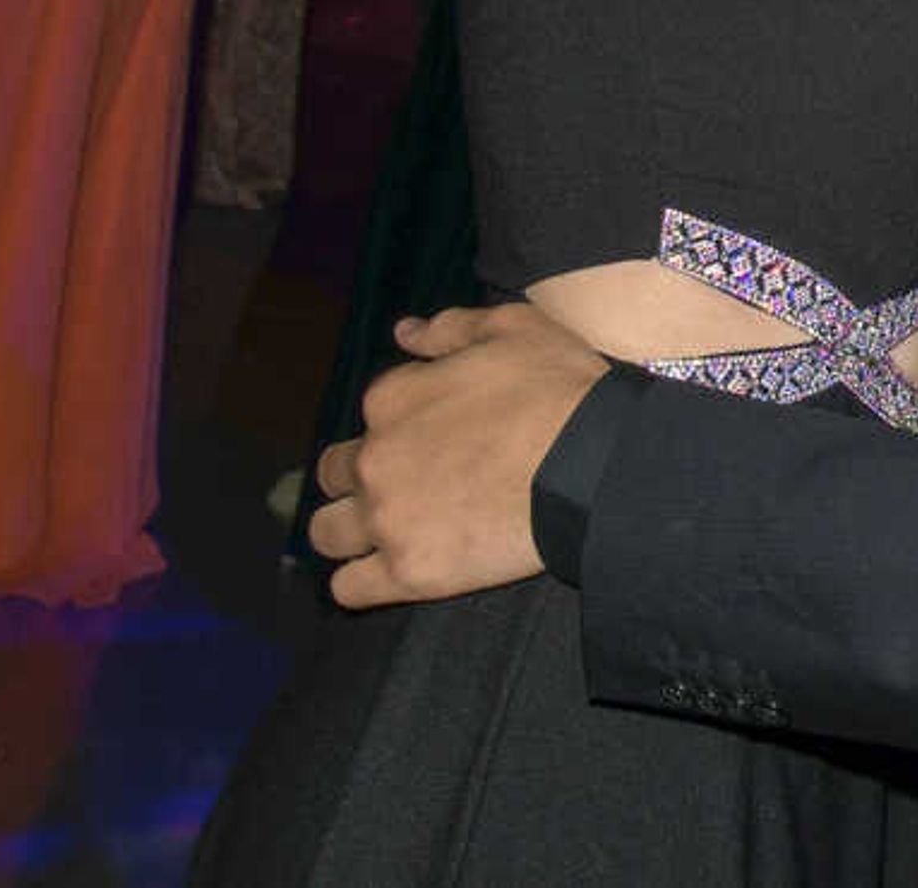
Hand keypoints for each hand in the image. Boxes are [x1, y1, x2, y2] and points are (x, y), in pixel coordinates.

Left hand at [309, 304, 608, 608]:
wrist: (591, 464)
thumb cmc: (558, 389)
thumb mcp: (510, 328)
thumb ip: (447, 329)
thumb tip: (403, 332)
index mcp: (392, 398)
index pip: (369, 417)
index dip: (397, 428)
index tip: (431, 441)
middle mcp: (375, 458)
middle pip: (333, 475)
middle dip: (357, 481)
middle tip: (403, 490)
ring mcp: (387, 519)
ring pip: (326, 533)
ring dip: (346, 534)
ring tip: (384, 537)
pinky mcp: (407, 572)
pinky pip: (349, 588)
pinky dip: (359, 584)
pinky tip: (383, 577)